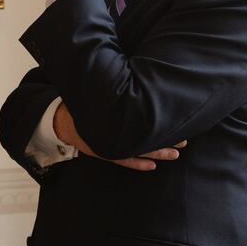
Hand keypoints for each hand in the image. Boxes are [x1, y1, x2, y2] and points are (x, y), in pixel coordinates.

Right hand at [53, 102, 185, 171]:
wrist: (62, 118)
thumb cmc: (86, 103)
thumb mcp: (102, 92)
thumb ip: (119, 89)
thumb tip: (137, 79)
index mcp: (118, 115)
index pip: (144, 119)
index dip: (162, 123)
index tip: (179, 121)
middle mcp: (116, 130)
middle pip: (146, 136)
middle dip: (166, 139)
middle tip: (185, 140)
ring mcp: (111, 143)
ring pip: (139, 150)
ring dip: (158, 153)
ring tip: (175, 154)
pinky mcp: (106, 151)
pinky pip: (124, 161)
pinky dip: (138, 163)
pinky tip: (152, 166)